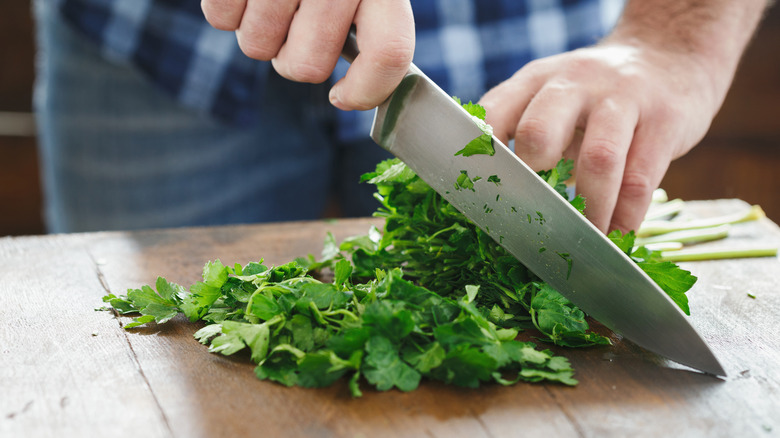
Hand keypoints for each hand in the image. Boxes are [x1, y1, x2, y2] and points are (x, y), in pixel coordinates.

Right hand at [201, 0, 414, 110]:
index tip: (342, 97)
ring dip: (259, 32)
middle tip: (295, 26)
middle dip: (295, 57)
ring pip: (258, 47)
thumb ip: (373, 29)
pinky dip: (228, 11)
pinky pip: (221, 19)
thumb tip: (353, 93)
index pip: (388, 52)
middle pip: (309, 65)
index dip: (366, 90)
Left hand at [479, 41, 721, 232]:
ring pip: (598, 159)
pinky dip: (624, 217)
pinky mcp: (665, 120)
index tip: (477, 199)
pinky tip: (614, 238)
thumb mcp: (552, 96)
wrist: (671, 52)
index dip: (480, 160)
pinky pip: (640, 179)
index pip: (491, 115)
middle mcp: (573, 82)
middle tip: (530, 220)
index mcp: (534, 80)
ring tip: (579, 244)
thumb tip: (492, 198)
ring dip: (586, 212)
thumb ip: (522, 131)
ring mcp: (622, 97)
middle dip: (530, 183)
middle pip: (538, 132)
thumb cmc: (595, 94)